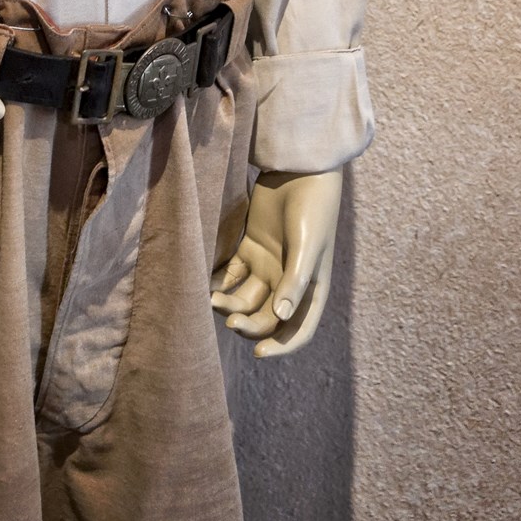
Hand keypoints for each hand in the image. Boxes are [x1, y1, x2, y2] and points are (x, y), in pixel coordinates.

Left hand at [210, 167, 341, 358]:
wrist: (302, 168)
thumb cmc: (313, 209)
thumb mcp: (308, 247)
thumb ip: (294, 282)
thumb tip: (281, 317)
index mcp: (312, 288)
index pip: (298, 331)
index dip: (281, 347)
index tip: (259, 353)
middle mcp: (289, 282)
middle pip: (266, 317)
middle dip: (249, 323)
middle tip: (230, 319)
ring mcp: (269, 265)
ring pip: (246, 297)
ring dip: (230, 303)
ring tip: (212, 299)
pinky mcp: (251, 246)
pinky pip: (233, 273)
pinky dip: (220, 281)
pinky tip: (206, 285)